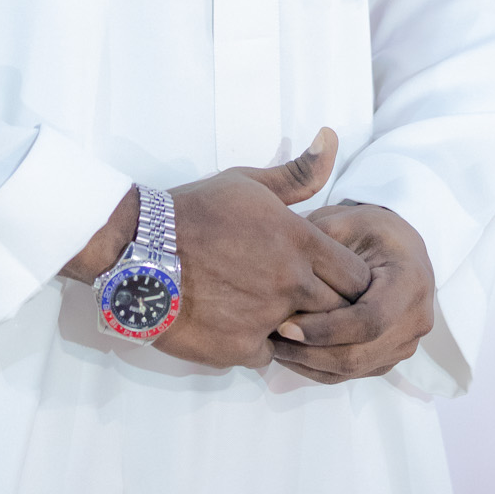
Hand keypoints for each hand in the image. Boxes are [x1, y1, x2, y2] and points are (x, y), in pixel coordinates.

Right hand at [157, 130, 371, 370]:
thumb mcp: (247, 183)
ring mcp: (266, 318)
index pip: (357, 275)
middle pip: (339, 310)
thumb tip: (331, 138)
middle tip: (302, 297)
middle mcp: (290, 281)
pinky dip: (255, 343)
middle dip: (328, 306)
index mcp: (299, 240)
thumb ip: (298, 173)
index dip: (348, 279)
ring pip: (305, 336)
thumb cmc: (194, 210)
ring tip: (265, 308)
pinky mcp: (239, 348)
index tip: (332, 277)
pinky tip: (235, 322)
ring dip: (294, 327)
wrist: (137, 248)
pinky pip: (266, 355)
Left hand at [268, 201, 434, 384]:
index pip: (368, 320)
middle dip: (310, 351)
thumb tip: (283, 272)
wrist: (399, 246)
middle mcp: (415, 320)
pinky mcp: (389, 356)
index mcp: (411, 282)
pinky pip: (351, 373)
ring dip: (308, 363)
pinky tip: (290, 350)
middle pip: (358, 353)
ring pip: (352, 369)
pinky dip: (317, 367)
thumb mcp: (347, 221)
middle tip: (270, 338)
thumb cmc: (371, 230)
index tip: (285, 325)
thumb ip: (321, 244)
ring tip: (273, 345)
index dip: (325, 329)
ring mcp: (404, 344)